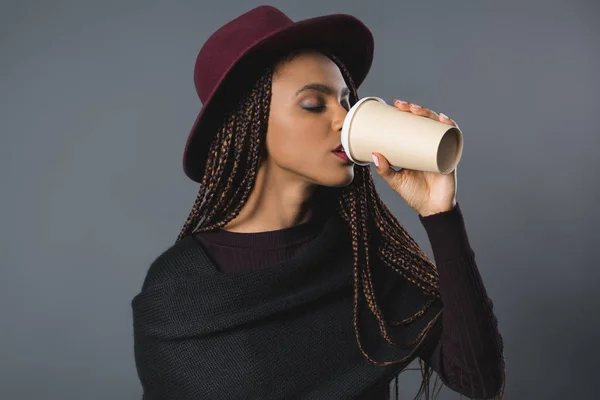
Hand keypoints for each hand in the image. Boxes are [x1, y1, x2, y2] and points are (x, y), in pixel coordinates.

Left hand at [372, 99, 457, 216]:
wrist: (432, 209)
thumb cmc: (414, 194)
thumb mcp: (396, 180)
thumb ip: (384, 170)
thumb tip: (373, 154)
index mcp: (416, 147)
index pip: (413, 125)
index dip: (406, 113)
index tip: (395, 105)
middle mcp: (429, 145)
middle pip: (425, 121)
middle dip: (415, 109)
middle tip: (402, 106)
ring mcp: (441, 149)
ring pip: (437, 126)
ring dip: (429, 114)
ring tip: (417, 110)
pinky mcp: (450, 156)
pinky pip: (453, 139)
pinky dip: (450, 127)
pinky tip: (444, 120)